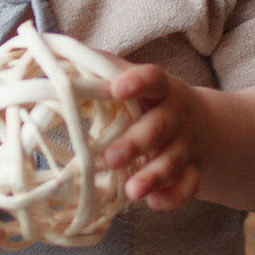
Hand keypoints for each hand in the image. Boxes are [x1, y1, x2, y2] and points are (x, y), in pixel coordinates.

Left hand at [101, 62, 207, 210]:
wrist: (202, 124)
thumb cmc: (148, 102)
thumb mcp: (132, 81)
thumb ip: (100, 70)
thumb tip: (52, 52)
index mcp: (160, 89)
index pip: (153, 79)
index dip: (137, 83)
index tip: (116, 89)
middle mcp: (176, 115)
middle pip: (160, 126)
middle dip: (136, 143)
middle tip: (110, 158)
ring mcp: (187, 144)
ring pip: (174, 159)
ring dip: (153, 176)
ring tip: (131, 191)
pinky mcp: (193, 169)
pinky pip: (189, 185)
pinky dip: (174, 195)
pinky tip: (153, 202)